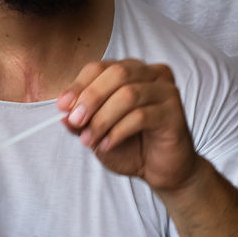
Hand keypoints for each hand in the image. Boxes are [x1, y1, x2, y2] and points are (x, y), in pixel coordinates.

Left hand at [58, 59, 199, 191]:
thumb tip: (63, 113)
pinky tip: (107, 144)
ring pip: (129, 94)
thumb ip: (82, 121)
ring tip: (89, 140)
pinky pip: (141, 116)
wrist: (161, 170)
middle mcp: (152, 74)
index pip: (101, 67)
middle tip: (75, 121)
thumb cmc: (132, 146)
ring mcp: (166, 91)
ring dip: (103, 118)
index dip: (79, 84)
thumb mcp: (98, 132)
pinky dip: (118, 131)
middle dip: (91, 98)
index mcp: (133, 71)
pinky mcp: (174, 112)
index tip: (62, 106)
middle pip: (117, 73)